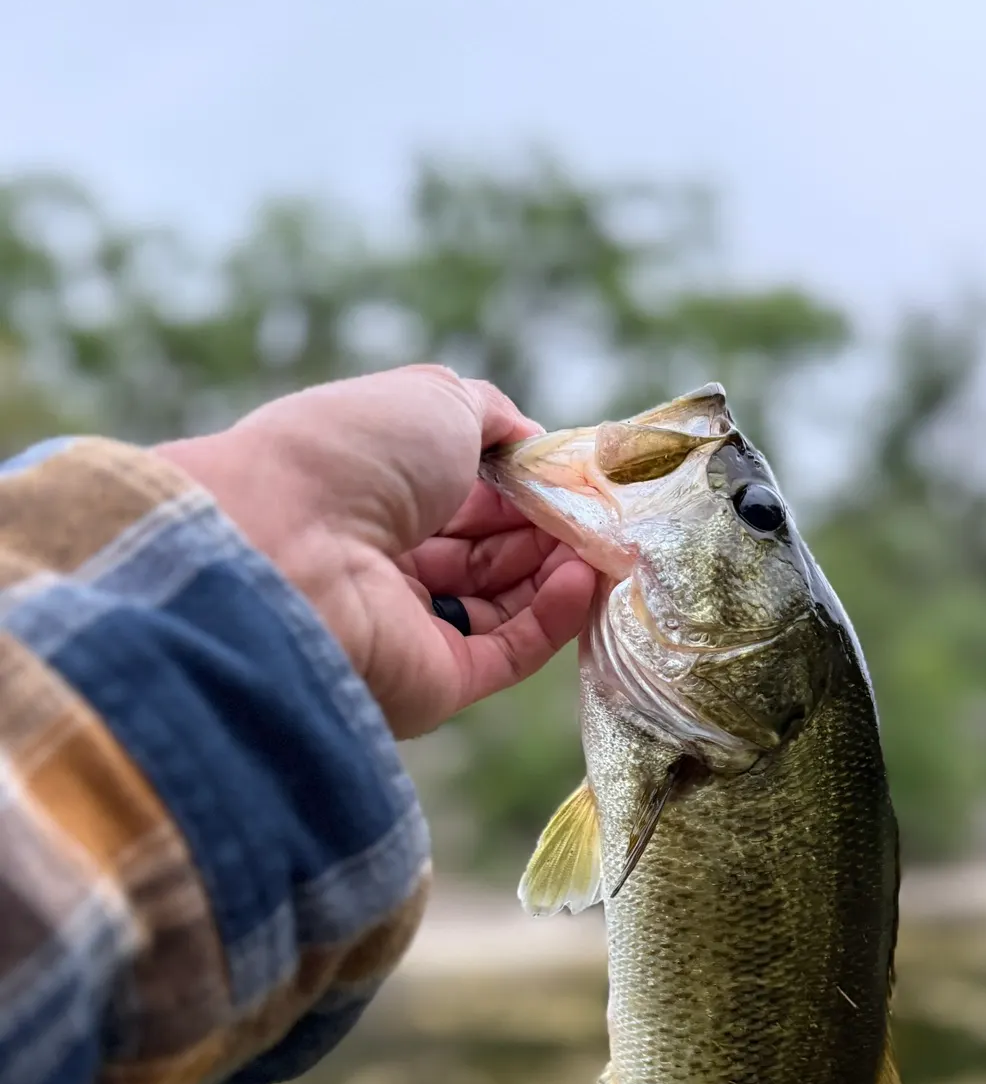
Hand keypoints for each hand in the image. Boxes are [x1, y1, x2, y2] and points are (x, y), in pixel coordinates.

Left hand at [158, 365, 596, 737]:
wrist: (284, 549)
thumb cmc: (351, 456)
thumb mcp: (434, 400)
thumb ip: (494, 416)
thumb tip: (535, 443)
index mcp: (371, 493)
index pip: (466, 493)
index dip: (523, 482)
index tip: (576, 473)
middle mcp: (385, 562)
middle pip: (490, 549)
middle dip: (549, 525)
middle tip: (602, 509)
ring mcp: (409, 626)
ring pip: (508, 601)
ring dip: (559, 567)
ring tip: (603, 540)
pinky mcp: (434, 683)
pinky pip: (510, 651)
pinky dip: (554, 615)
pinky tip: (582, 576)